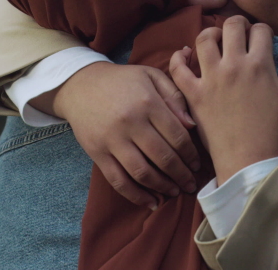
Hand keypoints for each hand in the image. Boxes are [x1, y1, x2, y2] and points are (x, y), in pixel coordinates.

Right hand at [34, 62, 199, 208]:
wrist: (81, 84)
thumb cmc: (123, 81)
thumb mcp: (151, 76)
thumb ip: (175, 96)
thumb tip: (192, 126)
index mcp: (147, 103)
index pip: (177, 136)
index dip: (191, 155)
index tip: (197, 165)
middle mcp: (130, 122)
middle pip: (163, 157)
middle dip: (181, 175)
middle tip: (191, 184)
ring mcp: (112, 140)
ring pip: (142, 172)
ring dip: (162, 187)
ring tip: (174, 191)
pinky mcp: (97, 153)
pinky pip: (118, 180)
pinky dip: (136, 196)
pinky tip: (151, 202)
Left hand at [170, 16, 277, 185]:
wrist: (250, 161)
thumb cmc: (277, 132)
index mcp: (260, 64)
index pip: (260, 30)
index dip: (264, 30)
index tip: (263, 39)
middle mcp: (233, 65)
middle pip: (232, 26)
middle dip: (239, 23)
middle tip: (241, 32)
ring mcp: (210, 79)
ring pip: (204, 38)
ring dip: (211, 33)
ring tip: (216, 39)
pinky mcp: (193, 94)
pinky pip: (177, 68)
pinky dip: (178, 57)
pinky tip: (184, 53)